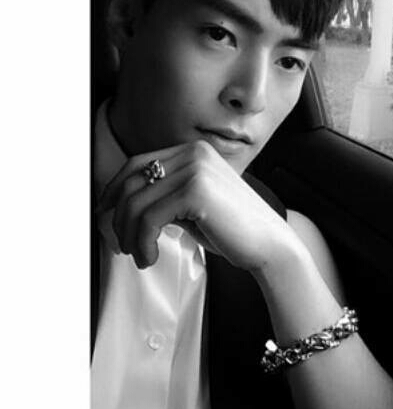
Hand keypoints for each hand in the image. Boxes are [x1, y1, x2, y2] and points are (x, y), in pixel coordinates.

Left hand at [96, 140, 301, 270]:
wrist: (269, 244)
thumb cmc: (233, 230)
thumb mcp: (193, 206)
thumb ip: (165, 197)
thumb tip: (119, 208)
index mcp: (194, 151)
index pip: (137, 164)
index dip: (114, 192)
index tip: (107, 218)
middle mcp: (194, 154)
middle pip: (130, 182)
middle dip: (117, 218)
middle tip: (121, 245)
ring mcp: (195, 169)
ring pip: (135, 203)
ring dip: (129, 236)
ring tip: (140, 255)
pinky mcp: (196, 191)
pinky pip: (149, 218)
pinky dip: (142, 243)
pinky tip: (150, 257)